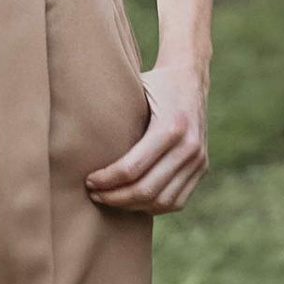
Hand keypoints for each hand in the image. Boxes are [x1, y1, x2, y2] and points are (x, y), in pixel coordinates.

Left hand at [87, 61, 207, 213]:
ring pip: (162, 202)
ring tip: (111, 199)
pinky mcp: (202, 167)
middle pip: (147, 190)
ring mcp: (198, 159)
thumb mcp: (134, 91)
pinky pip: (177, 201)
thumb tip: (81, 148)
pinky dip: (153, 206)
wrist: (189, 76)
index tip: (89, 181)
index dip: (107, 181)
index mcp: (170, 126)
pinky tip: (133, 200)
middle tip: (95, 194)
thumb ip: (116, 119)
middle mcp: (188, 146)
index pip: (132, 169)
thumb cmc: (153, 84)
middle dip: (115, 198)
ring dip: (133, 206)